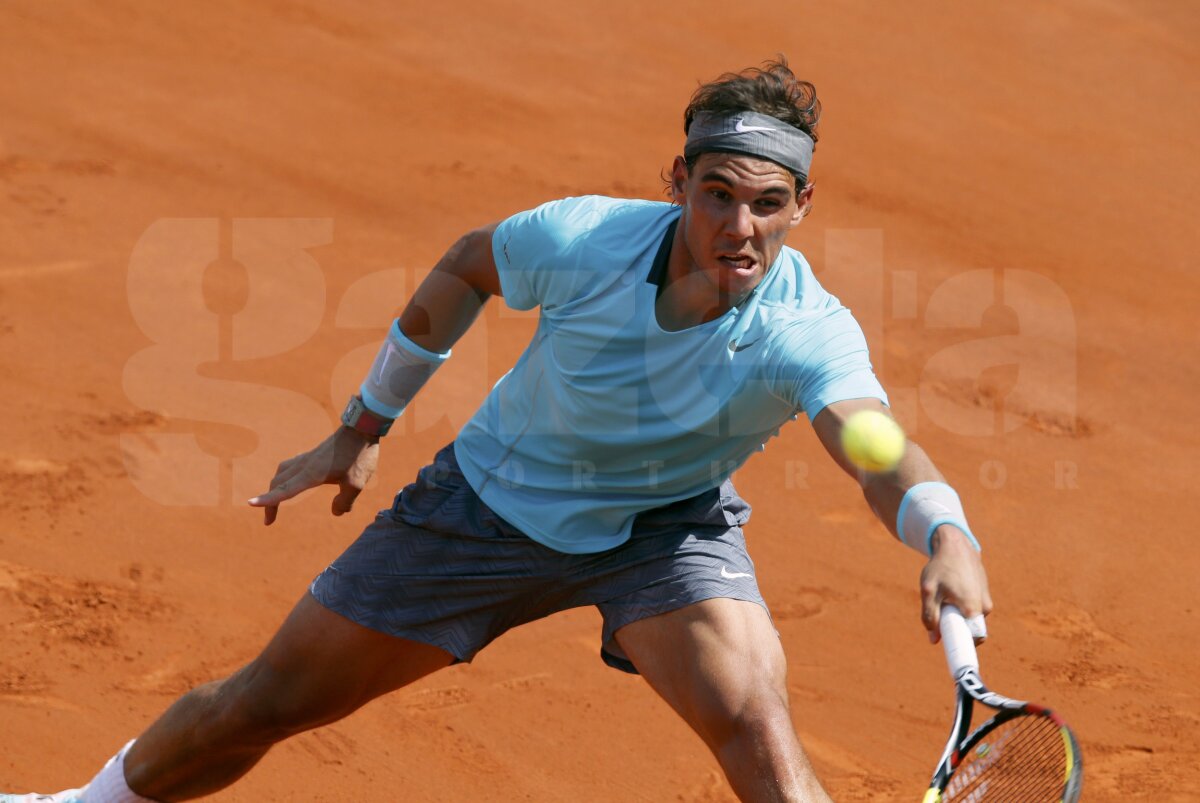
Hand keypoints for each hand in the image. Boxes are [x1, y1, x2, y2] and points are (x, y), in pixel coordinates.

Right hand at [247, 427, 379, 524]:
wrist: (362, 428)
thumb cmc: (360, 456)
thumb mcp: (356, 484)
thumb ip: (345, 501)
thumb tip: (336, 512)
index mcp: (312, 474)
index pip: (285, 490)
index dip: (269, 499)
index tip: (250, 504)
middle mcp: (305, 465)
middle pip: (278, 483)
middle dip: (270, 502)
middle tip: (269, 521)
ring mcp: (307, 458)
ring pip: (281, 473)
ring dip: (274, 488)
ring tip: (275, 501)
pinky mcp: (312, 454)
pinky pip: (290, 466)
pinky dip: (283, 477)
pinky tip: (290, 481)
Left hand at [920, 525, 992, 643]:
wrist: (956, 545)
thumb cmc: (941, 567)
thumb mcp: (928, 591)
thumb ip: (930, 616)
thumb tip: (933, 640)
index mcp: (972, 609)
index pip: (974, 640)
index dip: (962, 648)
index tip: (951, 652)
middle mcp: (984, 607)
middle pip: (971, 631)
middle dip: (956, 630)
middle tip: (940, 622)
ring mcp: (986, 600)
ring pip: (971, 620)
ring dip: (957, 617)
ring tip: (943, 599)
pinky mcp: (984, 594)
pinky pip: (973, 610)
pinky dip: (961, 608)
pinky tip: (950, 593)